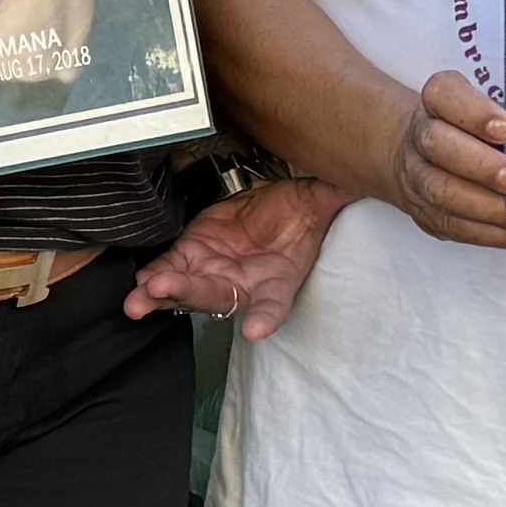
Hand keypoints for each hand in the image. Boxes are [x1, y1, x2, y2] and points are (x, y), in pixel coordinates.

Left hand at [127, 174, 346, 340]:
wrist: (276, 203)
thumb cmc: (305, 208)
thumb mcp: (325, 198)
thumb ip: (338, 193)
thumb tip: (366, 176)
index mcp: (280, 281)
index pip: (275, 304)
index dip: (266, 317)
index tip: (257, 330)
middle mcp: (246, 286)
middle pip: (220, 297)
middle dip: (192, 295)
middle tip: (166, 292)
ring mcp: (215, 273)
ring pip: (188, 290)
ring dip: (162, 295)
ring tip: (139, 299)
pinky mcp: (192, 256)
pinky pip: (169, 269)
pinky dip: (154, 277)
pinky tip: (139, 282)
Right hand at [384, 70, 505, 251]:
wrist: (418, 154)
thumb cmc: (466, 129)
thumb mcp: (484, 108)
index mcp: (436, 102)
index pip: (444, 94)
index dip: (474, 113)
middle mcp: (419, 136)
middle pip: (438, 146)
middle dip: (481, 166)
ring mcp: (417, 177)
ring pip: (441, 193)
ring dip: (486, 207)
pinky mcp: (425, 212)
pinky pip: (451, 226)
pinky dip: (488, 233)